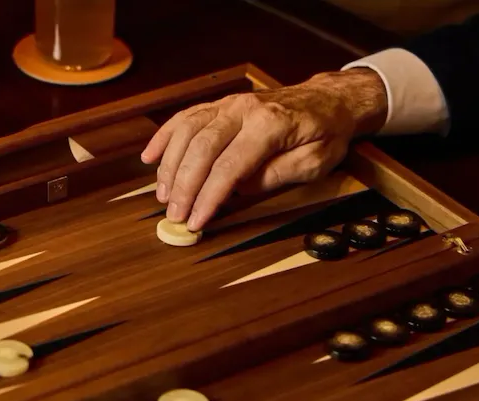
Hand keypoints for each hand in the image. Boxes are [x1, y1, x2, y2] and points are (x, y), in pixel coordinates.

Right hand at [141, 68, 387, 230]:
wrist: (329, 100)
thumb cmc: (325, 134)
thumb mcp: (314, 163)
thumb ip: (276, 175)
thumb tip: (237, 190)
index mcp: (270, 125)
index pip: (230, 166)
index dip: (209, 197)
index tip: (196, 221)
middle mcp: (244, 109)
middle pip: (202, 148)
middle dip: (183, 185)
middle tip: (174, 215)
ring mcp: (229, 104)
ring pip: (187, 131)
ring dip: (170, 165)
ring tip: (163, 195)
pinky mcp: (221, 104)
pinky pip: (185, 117)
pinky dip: (165, 137)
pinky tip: (150, 157)